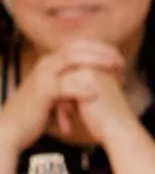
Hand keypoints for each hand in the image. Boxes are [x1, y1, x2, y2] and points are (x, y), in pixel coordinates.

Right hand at [0, 41, 128, 159]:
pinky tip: (96, 92)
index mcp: (51, 62)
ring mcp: (43, 76)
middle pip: (78, 48)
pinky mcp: (42, 92)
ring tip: (115, 69)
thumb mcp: (57, 94)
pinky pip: (64, 86)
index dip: (100, 49)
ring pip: (72, 60)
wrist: (13, 128)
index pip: (78, 46)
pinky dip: (81, 88)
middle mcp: (47, 64)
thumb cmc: (37, 113)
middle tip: (121, 61)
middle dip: (102, 52)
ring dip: (97, 63)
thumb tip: (95, 83)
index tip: (119, 57)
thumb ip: (72, 84)